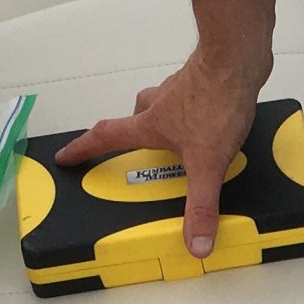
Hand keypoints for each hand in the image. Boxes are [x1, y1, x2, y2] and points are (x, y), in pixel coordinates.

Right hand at [54, 47, 264, 259]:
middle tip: (134, 146)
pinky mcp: (203, 79)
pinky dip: (192, 107)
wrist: (237, 60)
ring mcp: (181, 88)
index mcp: (150, 124)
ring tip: (178, 137)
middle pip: (134, 117)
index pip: (106, 137)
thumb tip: (195, 243)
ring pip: (161, 102)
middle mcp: (160, 102)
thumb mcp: (207, 165)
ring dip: (162, 117)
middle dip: (131, 133)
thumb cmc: (217, 101)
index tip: (66, 155)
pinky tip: (211, 118)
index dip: (83, 148)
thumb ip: (201, 206)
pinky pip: (189, 95)